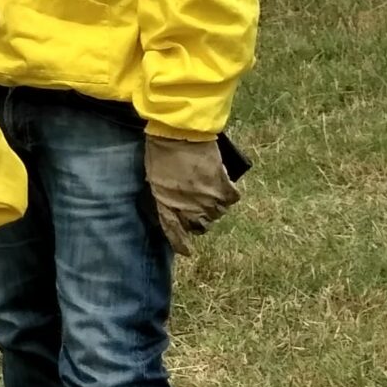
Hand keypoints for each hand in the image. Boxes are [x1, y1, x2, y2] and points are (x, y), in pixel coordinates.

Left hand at [145, 135, 240, 256]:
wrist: (178, 134)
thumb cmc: (161, 153)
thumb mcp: (155, 179)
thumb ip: (164, 196)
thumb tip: (173, 206)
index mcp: (166, 206)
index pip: (174, 233)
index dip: (181, 244)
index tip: (187, 252)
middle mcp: (188, 208)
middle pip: (201, 226)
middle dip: (200, 221)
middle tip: (201, 210)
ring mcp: (206, 198)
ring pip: (218, 213)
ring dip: (215, 206)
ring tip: (212, 194)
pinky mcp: (222, 186)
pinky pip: (232, 199)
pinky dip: (230, 194)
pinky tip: (226, 187)